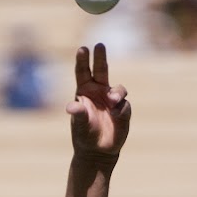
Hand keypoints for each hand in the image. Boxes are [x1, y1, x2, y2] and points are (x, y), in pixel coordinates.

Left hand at [67, 43, 130, 164]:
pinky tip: (116, 116)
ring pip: (119, 89)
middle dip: (101, 57)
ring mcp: (112, 99)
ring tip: (112, 102)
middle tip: (99, 45)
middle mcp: (99, 91)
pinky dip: (121, 110)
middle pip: (101, 69)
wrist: (98, 151)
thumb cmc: (84, 135)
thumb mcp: (80, 125)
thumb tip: (71, 107)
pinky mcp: (123, 110)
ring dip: (116, 94)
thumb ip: (78, 114)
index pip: (83, 72)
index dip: (83, 60)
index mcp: (85, 91)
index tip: (83, 49)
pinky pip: (125, 105)